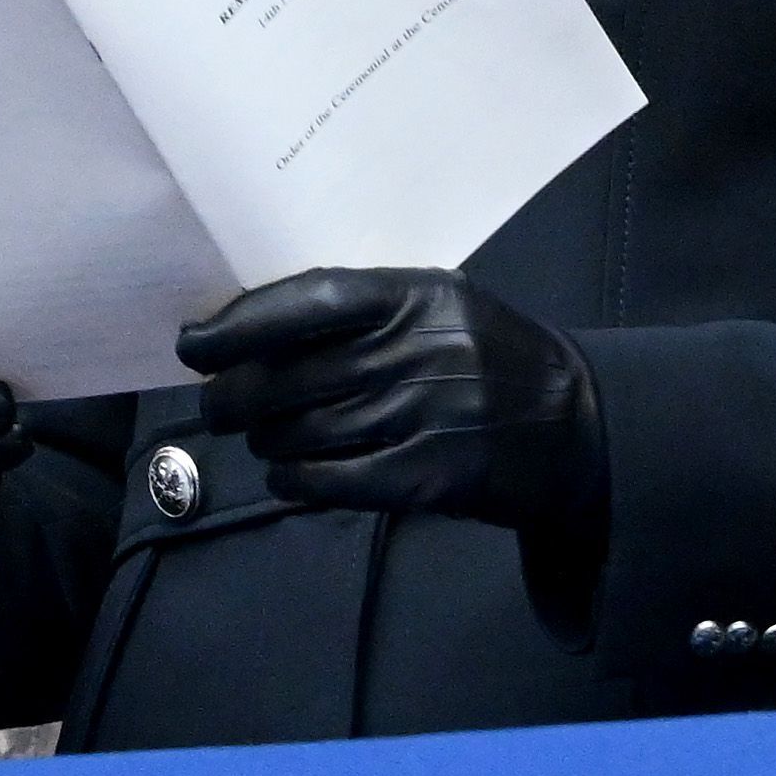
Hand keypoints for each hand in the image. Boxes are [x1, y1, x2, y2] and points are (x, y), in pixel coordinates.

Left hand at [177, 268, 605, 535]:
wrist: (580, 425)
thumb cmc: (490, 357)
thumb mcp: (439, 307)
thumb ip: (360, 311)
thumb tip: (247, 324)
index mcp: (418, 296)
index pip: (309, 301)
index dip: (240, 324)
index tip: (194, 345)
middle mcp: (421, 351)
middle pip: (293, 376)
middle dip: (235, 396)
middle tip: (216, 407)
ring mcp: (429, 415)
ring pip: (305, 430)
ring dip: (267, 440)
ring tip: (262, 438)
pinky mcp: (434, 474)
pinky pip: (336, 480)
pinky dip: (297, 480)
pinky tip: (289, 476)